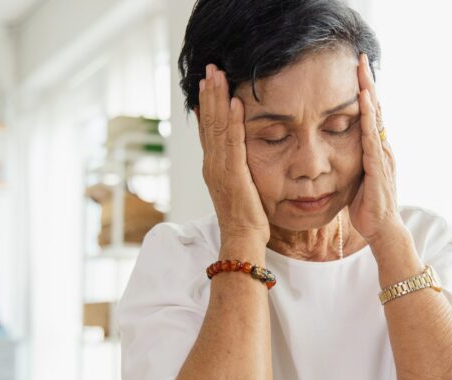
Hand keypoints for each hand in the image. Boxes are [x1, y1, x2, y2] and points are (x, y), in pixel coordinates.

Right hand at [198, 64, 269, 244]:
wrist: (241, 239)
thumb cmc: (245, 219)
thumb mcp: (239, 188)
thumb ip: (236, 169)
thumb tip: (239, 156)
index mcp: (213, 167)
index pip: (208, 130)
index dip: (207, 105)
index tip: (208, 83)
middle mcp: (212, 164)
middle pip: (208, 122)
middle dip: (209, 93)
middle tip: (210, 68)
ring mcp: (220, 169)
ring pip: (217, 127)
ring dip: (218, 99)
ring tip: (218, 75)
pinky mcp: (233, 174)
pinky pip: (233, 142)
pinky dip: (234, 120)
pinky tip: (236, 101)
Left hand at [348, 54, 402, 244]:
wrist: (381, 231)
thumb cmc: (367, 208)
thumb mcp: (355, 179)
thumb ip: (350, 162)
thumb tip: (334, 152)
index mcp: (375, 151)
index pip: (370, 116)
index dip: (365, 93)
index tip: (357, 71)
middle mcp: (382, 149)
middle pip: (376, 110)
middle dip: (368, 84)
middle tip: (361, 58)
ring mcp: (382, 157)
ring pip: (376, 119)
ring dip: (369, 94)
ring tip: (364, 71)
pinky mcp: (378, 168)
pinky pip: (372, 138)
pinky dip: (369, 119)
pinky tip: (364, 103)